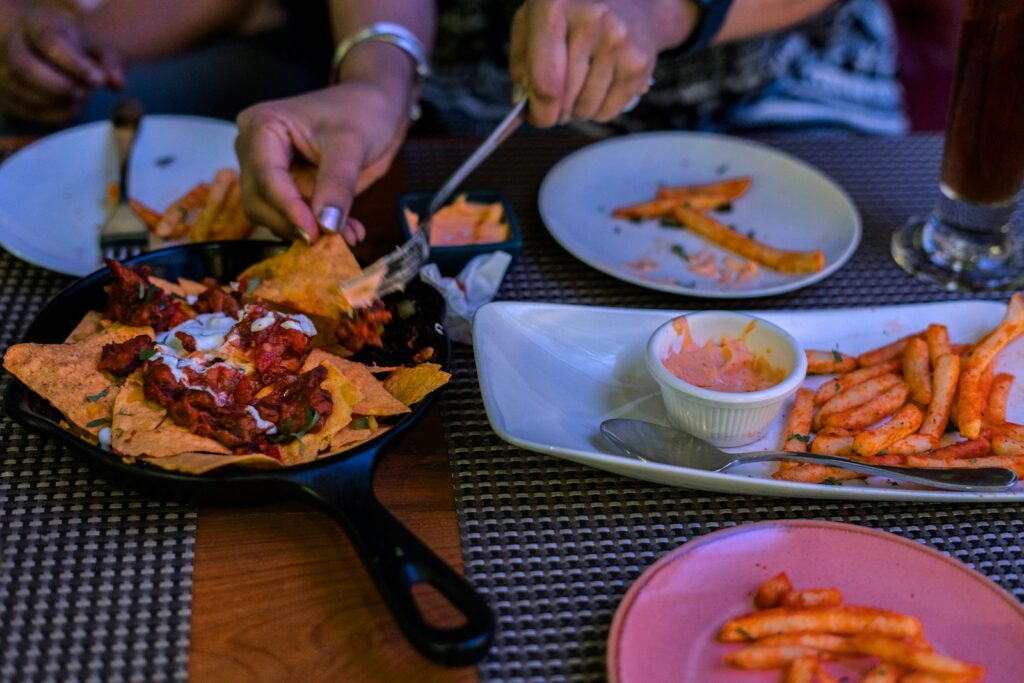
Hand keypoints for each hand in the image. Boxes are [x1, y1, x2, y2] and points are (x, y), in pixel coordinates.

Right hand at [0, 6, 121, 123]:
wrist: (40, 46)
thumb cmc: (70, 46)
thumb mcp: (91, 45)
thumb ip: (109, 61)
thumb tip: (117, 84)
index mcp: (36, 24)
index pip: (50, 42)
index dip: (75, 65)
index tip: (98, 80)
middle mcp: (12, 44)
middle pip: (25, 67)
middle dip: (60, 86)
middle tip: (85, 94)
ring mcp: (4, 69)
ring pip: (21, 90)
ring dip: (55, 102)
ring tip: (80, 98)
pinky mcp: (6, 92)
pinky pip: (23, 109)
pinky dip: (50, 113)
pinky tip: (70, 108)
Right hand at [235, 81, 411, 244]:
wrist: (377, 108)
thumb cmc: (362, 111)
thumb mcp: (352, 145)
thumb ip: (337, 184)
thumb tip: (326, 225)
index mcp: (263, 126)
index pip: (266, 176)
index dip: (288, 209)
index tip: (315, 233)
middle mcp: (255, 150)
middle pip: (260, 201)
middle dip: (295, 224)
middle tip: (334, 240)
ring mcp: (269, 171)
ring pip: (272, 215)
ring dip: (308, 231)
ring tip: (347, 235)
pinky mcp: (288, 189)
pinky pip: (294, 218)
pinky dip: (319, 229)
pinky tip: (347, 231)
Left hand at [509, 0, 693, 126]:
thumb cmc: (572, 12)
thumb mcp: (535, 20)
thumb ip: (521, 62)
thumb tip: (522, 109)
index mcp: (554, 8)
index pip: (545, 81)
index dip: (538, 112)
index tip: (536, 118)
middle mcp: (590, 21)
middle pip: (565, 99)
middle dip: (555, 112)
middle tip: (555, 103)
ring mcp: (618, 42)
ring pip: (586, 109)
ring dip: (577, 109)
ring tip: (579, 87)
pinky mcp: (638, 63)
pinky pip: (608, 111)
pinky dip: (598, 109)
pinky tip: (598, 86)